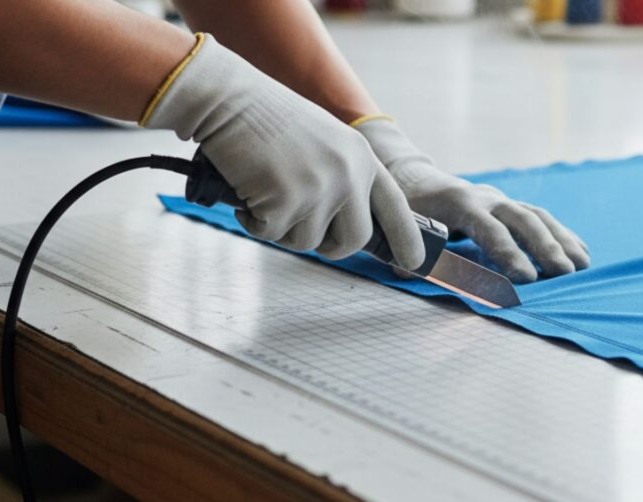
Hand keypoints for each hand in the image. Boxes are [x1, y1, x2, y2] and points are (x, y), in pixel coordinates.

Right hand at [144, 34, 424, 269]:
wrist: (228, 99)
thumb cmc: (268, 119)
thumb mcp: (325, 141)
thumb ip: (344, 176)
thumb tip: (348, 224)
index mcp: (361, 157)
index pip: (395, 206)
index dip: (406, 238)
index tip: (413, 262)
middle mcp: (348, 174)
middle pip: (354, 239)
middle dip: (330, 246)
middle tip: (305, 233)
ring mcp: (320, 188)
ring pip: (307, 241)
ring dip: (282, 228)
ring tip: (266, 192)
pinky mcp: (286, 201)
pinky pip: (272, 234)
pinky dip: (254, 222)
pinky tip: (247, 193)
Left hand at [355, 118, 588, 282]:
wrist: (416, 180)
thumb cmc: (410, 208)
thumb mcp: (403, 224)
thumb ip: (409, 248)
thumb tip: (409, 270)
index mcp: (461, 203)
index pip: (490, 229)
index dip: (508, 253)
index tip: (526, 277)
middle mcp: (488, 198)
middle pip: (524, 219)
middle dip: (546, 247)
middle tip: (565, 274)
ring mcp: (502, 200)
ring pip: (538, 216)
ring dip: (562, 240)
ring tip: (583, 265)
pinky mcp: (511, 206)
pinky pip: (542, 217)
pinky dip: (562, 234)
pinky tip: (581, 252)